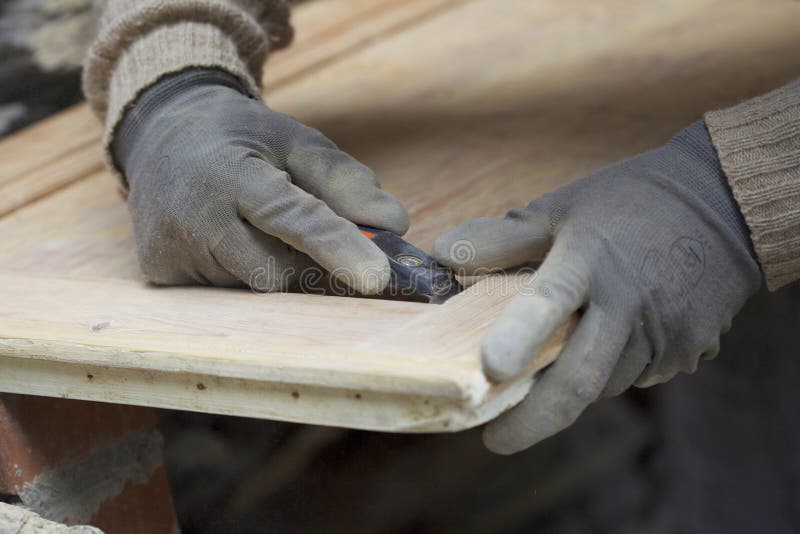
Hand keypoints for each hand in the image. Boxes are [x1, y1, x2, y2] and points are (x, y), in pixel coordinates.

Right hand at [113, 69, 408, 293]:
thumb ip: (346, 181)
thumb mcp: (297, 142)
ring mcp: (167, 247)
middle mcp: (190, 213)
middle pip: (275, 270)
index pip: (293, 217)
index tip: (377, 278)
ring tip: (247, 222)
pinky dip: (240, 271)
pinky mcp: (156, 271)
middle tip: (296, 226)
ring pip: (252, 286)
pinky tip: (223, 237)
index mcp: (229, 170)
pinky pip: (224, 292)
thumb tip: (394, 225)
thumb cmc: (244, 140)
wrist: (163, 133)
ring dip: (270, 264)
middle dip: (303, 260)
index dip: (338, 248)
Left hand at [433, 121, 760, 453]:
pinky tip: (600, 343)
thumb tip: (441, 255)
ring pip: (603, 383)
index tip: (491, 371)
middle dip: (535, 418)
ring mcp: (663, 331)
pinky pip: (634, 375)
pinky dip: (606, 371)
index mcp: (590, 258)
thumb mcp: (562, 207)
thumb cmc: (627, 204)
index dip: (520, 335)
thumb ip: (502, 238)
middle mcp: (628, 302)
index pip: (551, 299)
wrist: (722, 205)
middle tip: (496, 441)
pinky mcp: (688, 349)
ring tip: (547, 369)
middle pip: (581, 376)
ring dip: (570, 387)